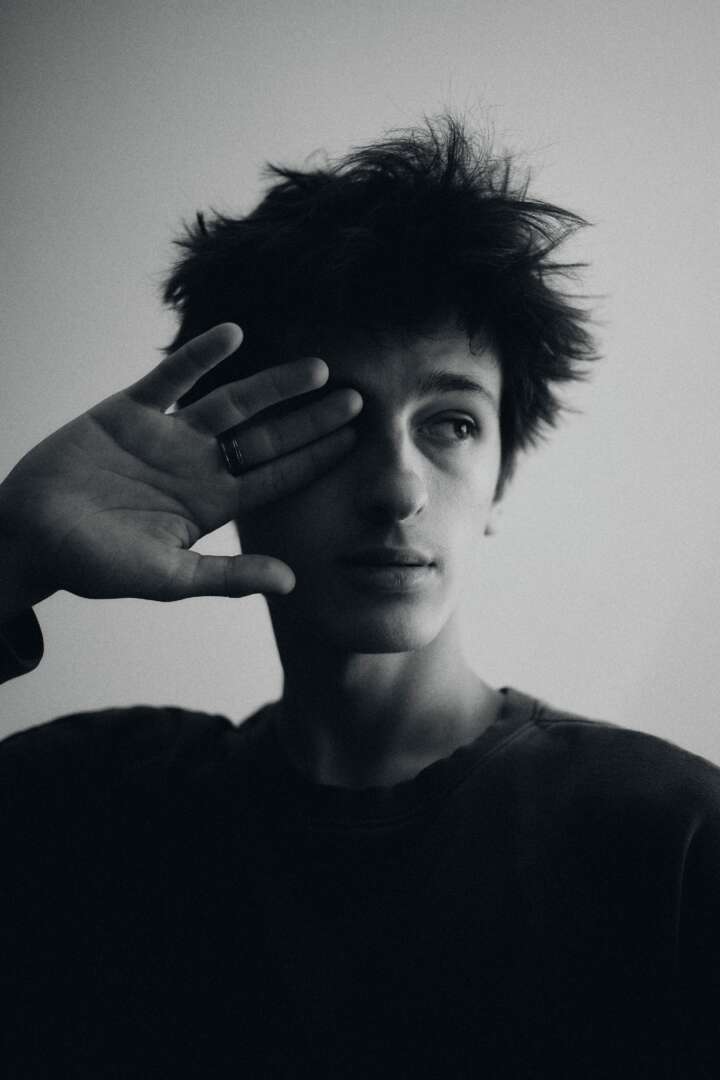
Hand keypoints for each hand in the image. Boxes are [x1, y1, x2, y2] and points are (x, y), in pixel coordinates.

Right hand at [0, 324, 361, 607]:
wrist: (28, 536)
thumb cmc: (93, 565)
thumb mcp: (167, 576)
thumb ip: (227, 577)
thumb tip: (292, 583)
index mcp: (211, 504)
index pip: (276, 476)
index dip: (317, 458)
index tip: (357, 441)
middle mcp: (197, 465)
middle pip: (267, 436)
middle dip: (310, 419)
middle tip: (358, 399)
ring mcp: (166, 436)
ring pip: (231, 401)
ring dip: (273, 385)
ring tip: (318, 368)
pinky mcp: (128, 411)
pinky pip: (171, 377)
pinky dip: (200, 356)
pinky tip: (235, 334)